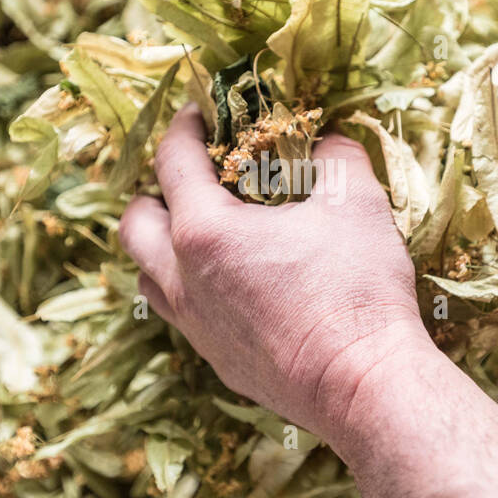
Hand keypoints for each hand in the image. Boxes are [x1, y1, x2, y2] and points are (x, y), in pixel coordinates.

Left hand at [118, 104, 430, 445]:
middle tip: (194, 178)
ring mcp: (194, 326)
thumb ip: (335, 156)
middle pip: (133, 223)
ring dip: (161, 246)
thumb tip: (329, 137)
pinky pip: (180, 315)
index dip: (183, 127)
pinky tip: (230, 282)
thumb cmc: (358, 289)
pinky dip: (189, 288)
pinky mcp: (215, 360)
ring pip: (146, 275)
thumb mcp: (356, 203)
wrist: (364, 384)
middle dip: (154, 192)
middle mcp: (182, 279)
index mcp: (205, 231)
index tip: (200, 113)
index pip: (171, 161)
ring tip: (202, 231)